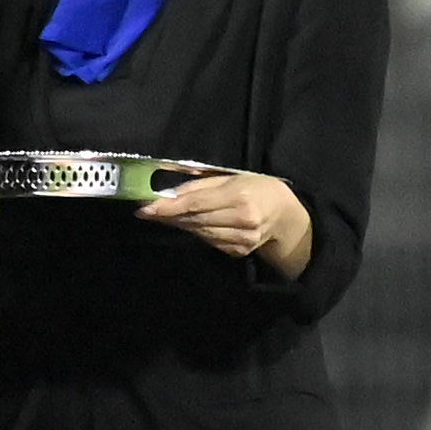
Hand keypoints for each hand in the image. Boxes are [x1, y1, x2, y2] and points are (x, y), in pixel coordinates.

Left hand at [141, 169, 314, 275]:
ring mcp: (241, 239)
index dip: (168, 207)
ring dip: (178, 224)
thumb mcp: (232, 177)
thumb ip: (201, 184)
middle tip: (147, 211)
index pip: (196, 203)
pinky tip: (189, 223)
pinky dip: (195, 231)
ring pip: (198, 232)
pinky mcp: (238, 251)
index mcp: (240, 196)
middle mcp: (242, 220)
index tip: (145, 208)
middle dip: (168, 216)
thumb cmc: (257, 188)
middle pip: (194, 220)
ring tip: (163, 215)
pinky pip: (208, 240)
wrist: (285, 215)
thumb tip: (168, 192)